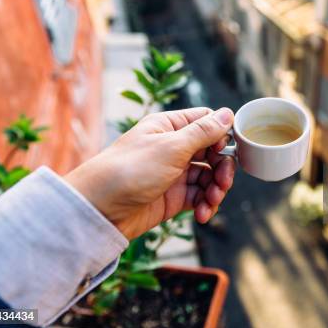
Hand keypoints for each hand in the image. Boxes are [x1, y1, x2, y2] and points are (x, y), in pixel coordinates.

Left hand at [64, 107, 235, 239]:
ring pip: (208, 177)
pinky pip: (198, 197)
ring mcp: (174, 173)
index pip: (206, 123)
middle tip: (222, 183)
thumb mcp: (171, 147)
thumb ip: (203, 132)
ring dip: (215, 190)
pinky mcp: (173, 197)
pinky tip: (202, 214)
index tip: (225, 150)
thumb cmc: (129, 170)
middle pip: (212, 152)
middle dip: (222, 168)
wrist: (99, 210)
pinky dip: (205, 205)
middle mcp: (173, 147)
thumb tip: (228, 113)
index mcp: (169, 127)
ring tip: (210, 202)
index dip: (221, 135)